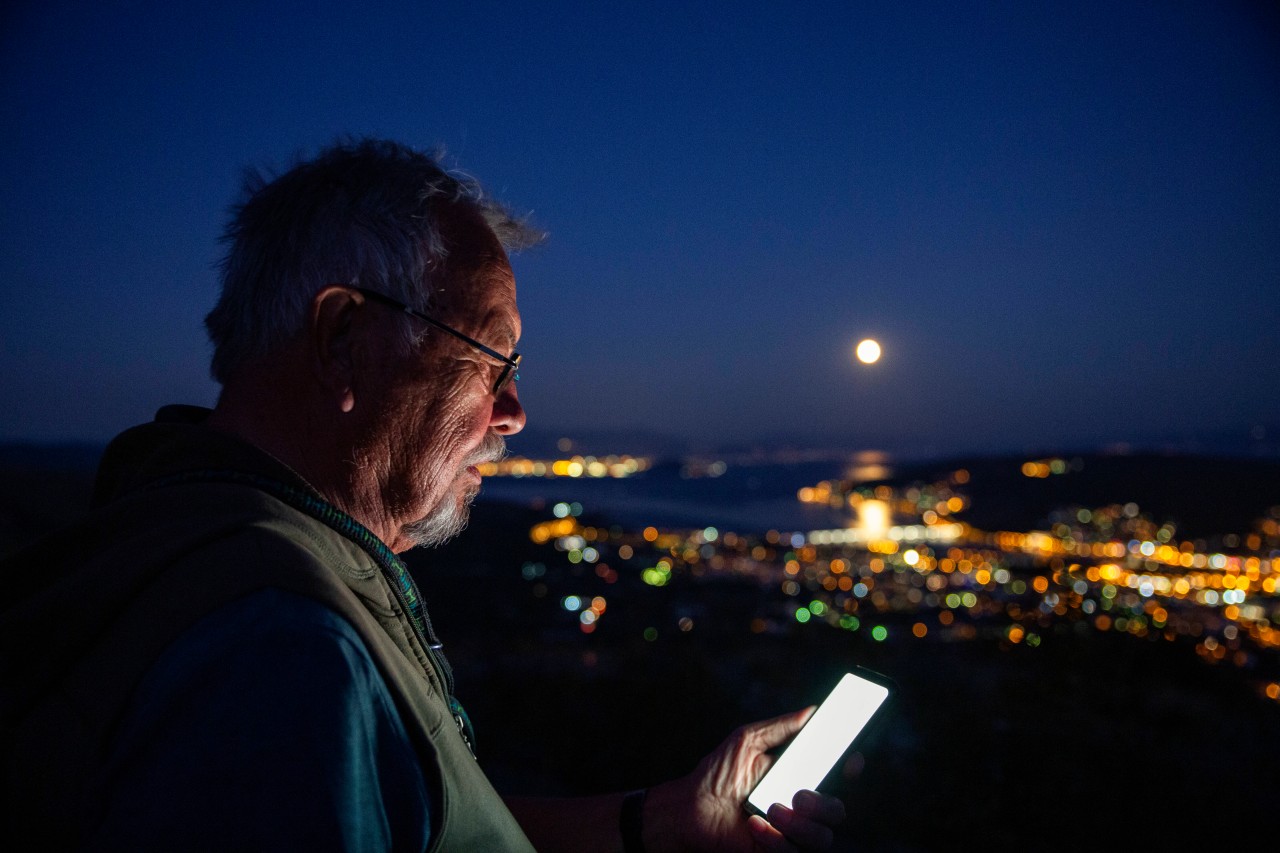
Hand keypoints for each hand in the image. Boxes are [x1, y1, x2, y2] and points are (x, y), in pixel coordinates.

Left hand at [643, 708, 847, 851]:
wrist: (690, 811)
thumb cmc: (717, 774)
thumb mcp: (747, 741)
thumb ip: (780, 727)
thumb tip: (811, 711)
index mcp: (799, 777)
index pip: (838, 775)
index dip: (851, 767)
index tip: (851, 759)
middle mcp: (802, 807)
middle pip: (838, 810)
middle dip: (823, 803)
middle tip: (799, 795)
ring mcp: (792, 833)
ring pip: (822, 837)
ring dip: (799, 824)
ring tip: (771, 810)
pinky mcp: (779, 852)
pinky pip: (794, 852)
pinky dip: (775, 839)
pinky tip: (754, 825)